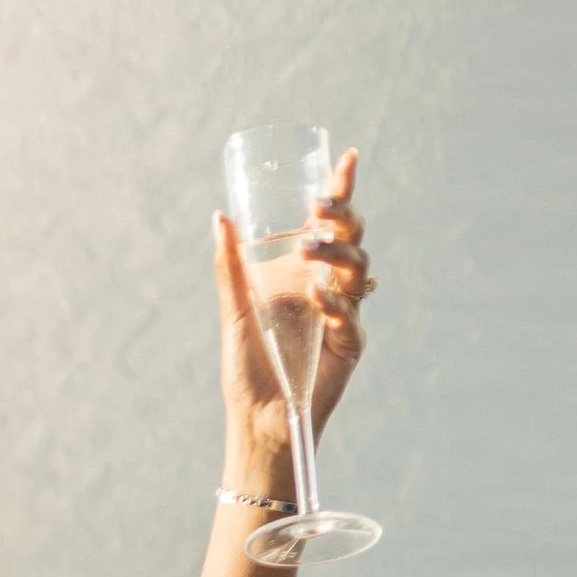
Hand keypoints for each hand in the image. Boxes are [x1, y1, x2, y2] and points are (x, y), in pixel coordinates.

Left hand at [215, 149, 372, 471]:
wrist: (258, 418)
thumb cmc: (248, 367)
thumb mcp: (234, 311)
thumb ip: (229, 266)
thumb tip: (219, 216)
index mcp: (305, 272)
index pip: (329, 223)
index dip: (341, 190)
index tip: (345, 159)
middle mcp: (329, 287)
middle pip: (352, 237)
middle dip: (342, 216)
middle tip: (319, 208)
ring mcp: (343, 314)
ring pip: (357, 268)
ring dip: (336, 252)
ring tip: (309, 248)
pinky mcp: (350, 344)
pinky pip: (350, 315)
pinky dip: (335, 302)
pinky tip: (318, 296)